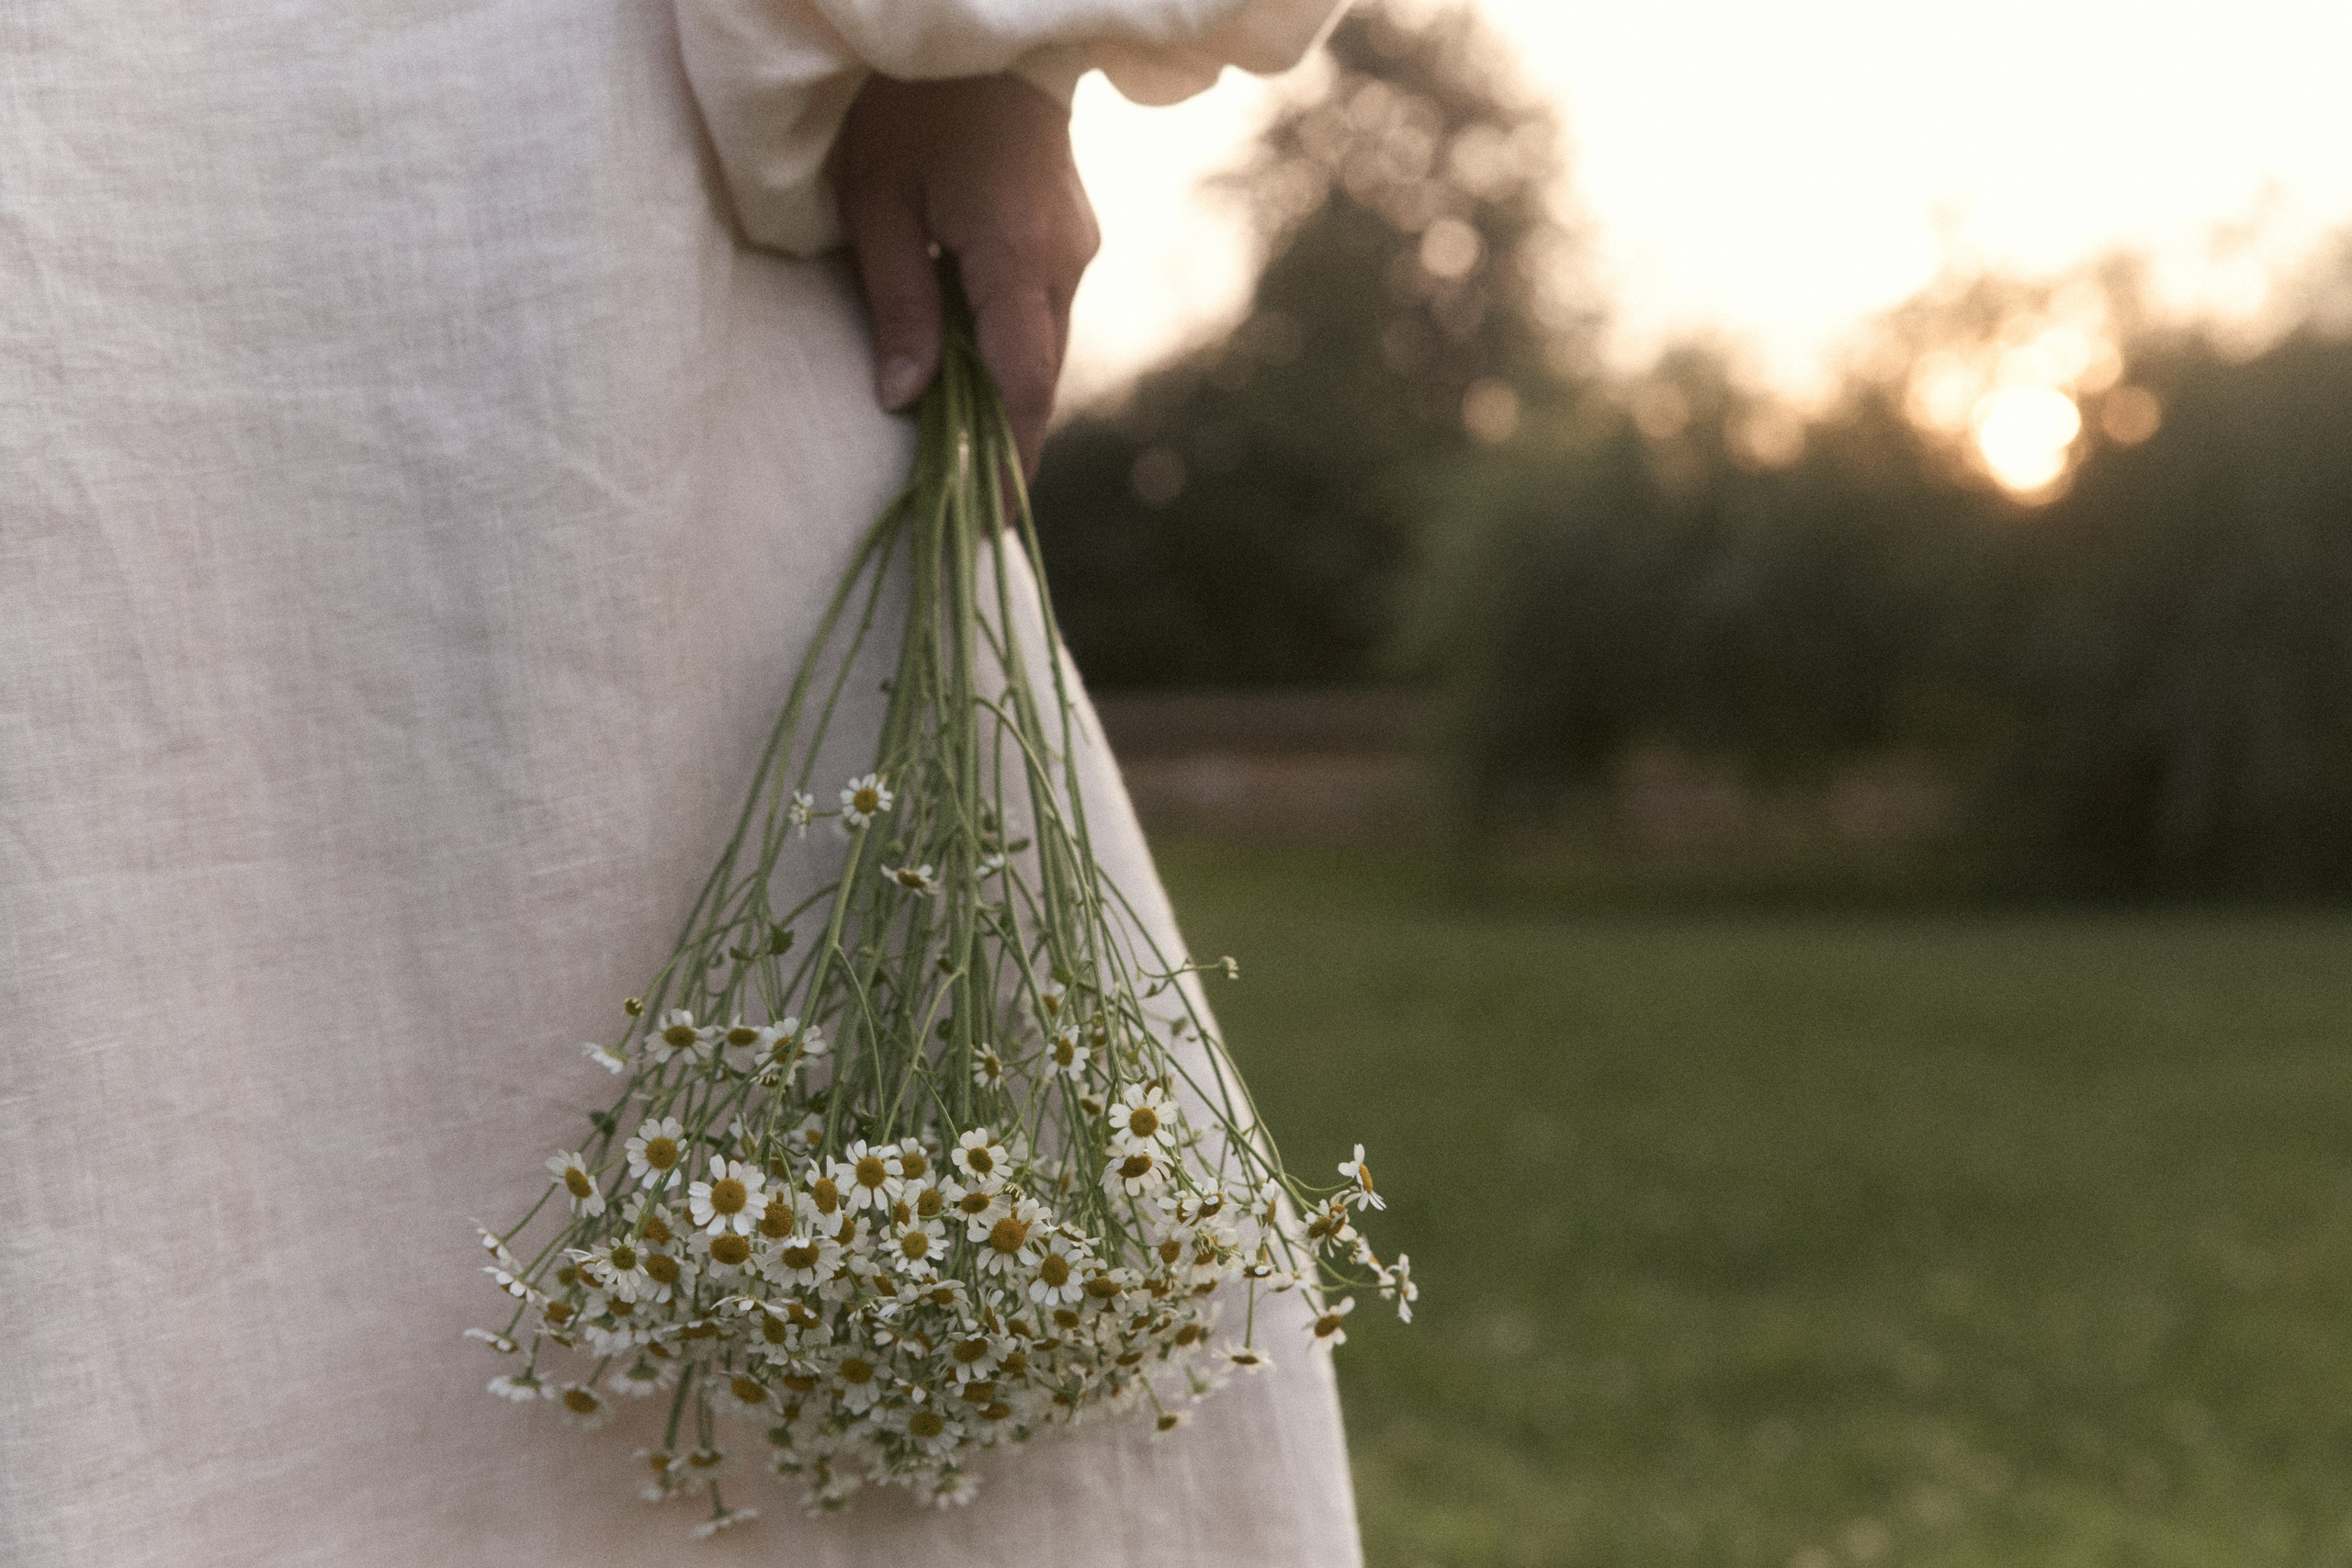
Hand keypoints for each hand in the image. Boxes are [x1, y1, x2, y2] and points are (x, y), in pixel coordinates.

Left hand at [832, 73, 1100, 479]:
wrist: (978, 33)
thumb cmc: (908, 104)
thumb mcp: (877, 201)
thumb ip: (897, 304)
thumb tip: (907, 402)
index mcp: (1015, 253)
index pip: (1023, 384)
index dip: (1009, 460)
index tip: (988, 521)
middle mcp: (1065, 259)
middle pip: (1039, 378)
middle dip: (1006, 445)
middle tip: (963, 507)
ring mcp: (1076, 246)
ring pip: (1044, 350)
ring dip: (1005, 402)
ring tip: (962, 457)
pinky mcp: (1070, 237)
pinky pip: (1043, 318)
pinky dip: (1010, 359)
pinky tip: (972, 383)